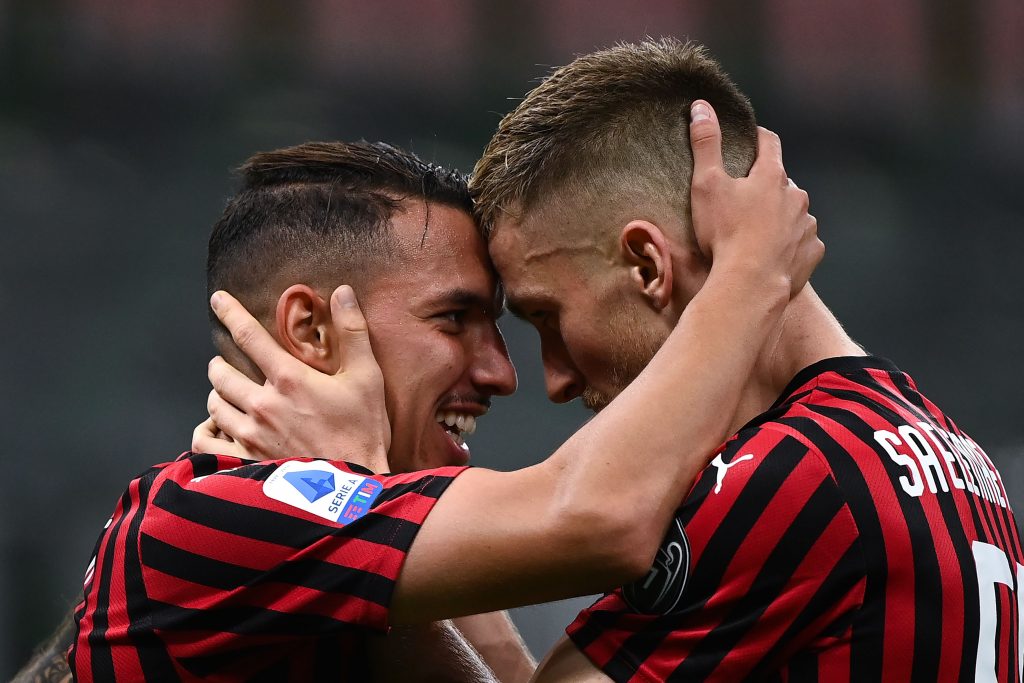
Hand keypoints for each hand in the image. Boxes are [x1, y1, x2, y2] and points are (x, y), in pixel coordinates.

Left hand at [193, 285, 390, 472]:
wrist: (353, 491)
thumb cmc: (363, 433)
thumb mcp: (367, 378)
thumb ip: (353, 331)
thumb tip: (343, 292)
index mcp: (289, 379)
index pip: (248, 335)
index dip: (230, 312)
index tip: (217, 300)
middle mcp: (262, 404)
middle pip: (221, 372)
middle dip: (222, 363)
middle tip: (229, 364)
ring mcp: (249, 435)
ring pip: (214, 404)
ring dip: (218, 395)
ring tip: (229, 396)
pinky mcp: (244, 461)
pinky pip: (206, 442)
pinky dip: (208, 431)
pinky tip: (217, 428)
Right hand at [688, 99, 822, 297]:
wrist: (750, 283)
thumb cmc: (725, 233)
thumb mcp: (707, 184)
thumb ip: (706, 144)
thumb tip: (701, 107)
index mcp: (772, 177)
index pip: (769, 143)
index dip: (757, 137)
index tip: (749, 139)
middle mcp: (797, 197)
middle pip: (782, 182)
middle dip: (767, 185)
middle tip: (744, 197)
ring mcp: (807, 226)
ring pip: (794, 213)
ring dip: (780, 216)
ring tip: (756, 232)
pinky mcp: (811, 252)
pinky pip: (803, 243)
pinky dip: (790, 244)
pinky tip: (772, 254)